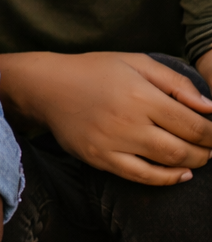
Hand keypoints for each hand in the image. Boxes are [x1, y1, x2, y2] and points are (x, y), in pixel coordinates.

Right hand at [2, 51, 211, 184]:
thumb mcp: (136, 62)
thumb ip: (176, 83)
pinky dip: (166, 179)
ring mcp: (112, 143)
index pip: (193, 123)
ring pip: (165, 164)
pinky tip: (179, 174)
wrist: (47, 87)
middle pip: (183, 148)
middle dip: (206, 151)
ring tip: (198, 158)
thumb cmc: (94, 71)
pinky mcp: (99, 158)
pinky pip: (140, 176)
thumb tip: (210, 108)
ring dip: (191, 164)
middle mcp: (128, 121)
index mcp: (141, 95)